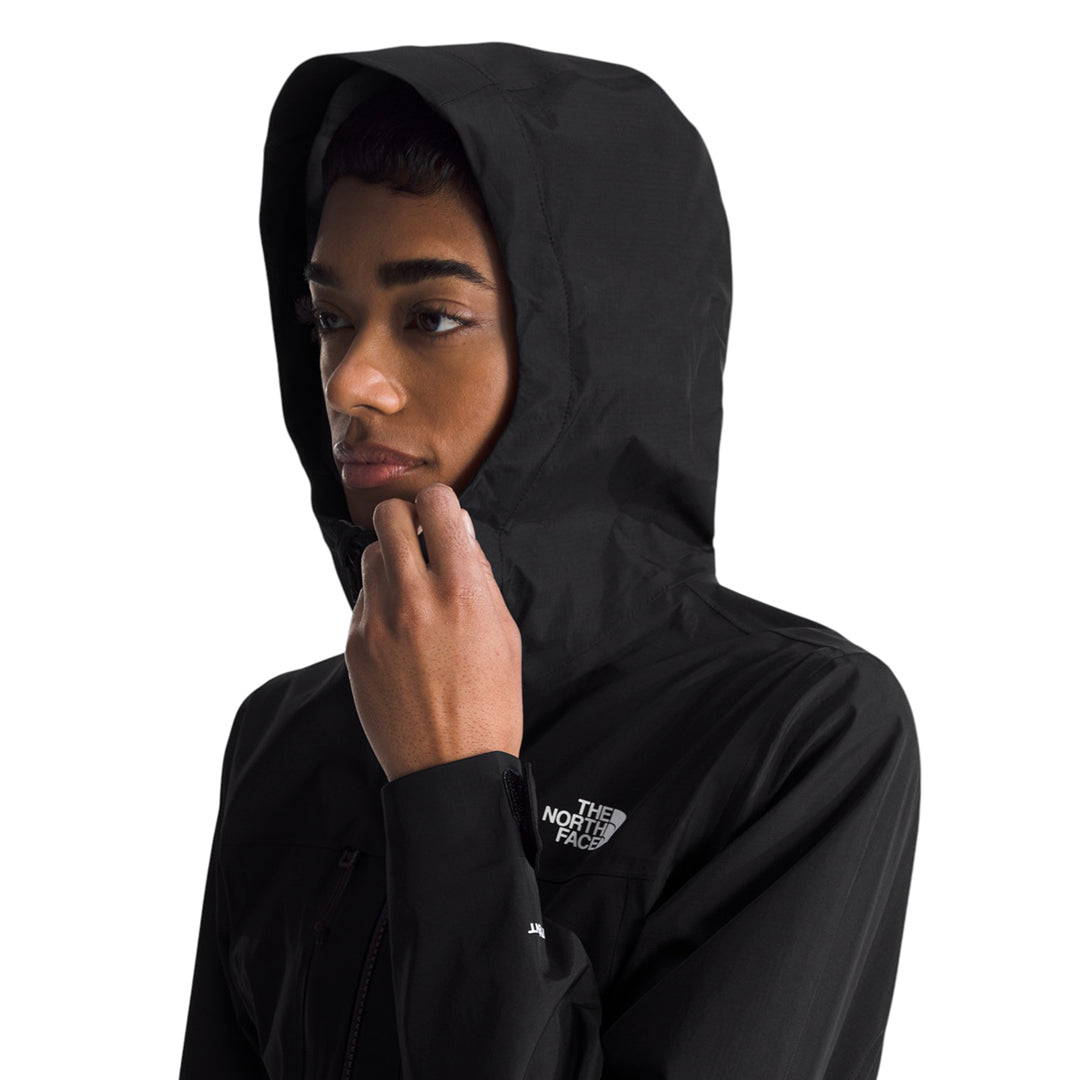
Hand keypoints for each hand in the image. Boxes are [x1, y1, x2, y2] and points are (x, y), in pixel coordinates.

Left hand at [344, 482, 523, 782]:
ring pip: (371, 554)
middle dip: (407, 520)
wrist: (449, 767)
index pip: (437, 504)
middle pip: (390, 516)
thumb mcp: (504, 633)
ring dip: (391, 560)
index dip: (441, 504)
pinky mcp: (355, 644)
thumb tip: (459, 533)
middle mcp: (415, 598)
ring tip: (413, 591)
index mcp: (462, 591)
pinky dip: (380, 601)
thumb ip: (479, 577)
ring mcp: (378, 621)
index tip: (443, 518)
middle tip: (421, 542)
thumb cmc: (489, 704)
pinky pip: (362, 598)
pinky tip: (401, 631)